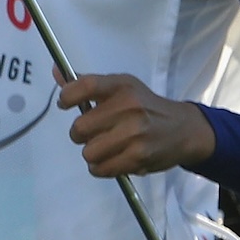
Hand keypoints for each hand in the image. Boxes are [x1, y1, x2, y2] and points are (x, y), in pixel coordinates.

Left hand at [57, 71, 215, 177]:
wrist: (184, 129)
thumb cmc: (145, 105)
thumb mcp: (121, 86)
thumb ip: (86, 83)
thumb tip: (55, 70)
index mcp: (121, 86)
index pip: (84, 86)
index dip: (67, 97)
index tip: (65, 105)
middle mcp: (129, 107)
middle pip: (80, 128)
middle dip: (80, 134)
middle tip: (91, 133)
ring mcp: (135, 134)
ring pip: (88, 152)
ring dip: (91, 153)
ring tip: (104, 147)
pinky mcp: (139, 158)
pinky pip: (101, 169)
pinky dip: (100, 167)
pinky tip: (111, 159)